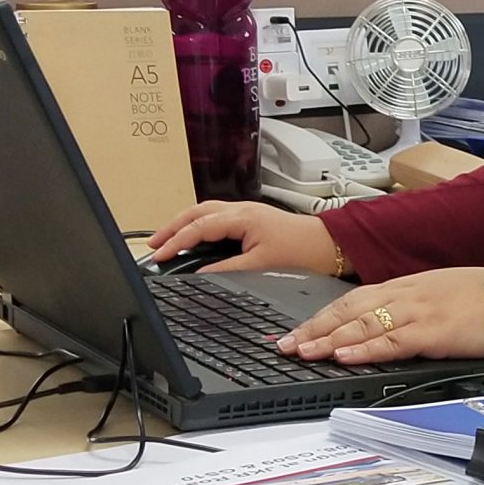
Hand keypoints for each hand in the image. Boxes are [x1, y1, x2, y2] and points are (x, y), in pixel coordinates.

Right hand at [148, 201, 337, 274]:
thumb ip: (227, 269)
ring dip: (184, 224)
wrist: (331, 245)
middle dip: (171, 227)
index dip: (175, 241)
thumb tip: (200, 274)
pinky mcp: (252, 219)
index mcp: (242, 217)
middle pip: (196, 213)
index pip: (198, 227)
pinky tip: (194, 237)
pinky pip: (217, 218)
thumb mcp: (261, 265)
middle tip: (153, 244)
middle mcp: (242, 209)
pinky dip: (199, 226)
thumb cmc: (303, 251)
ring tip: (166, 240)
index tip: (158, 255)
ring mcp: (246, 212)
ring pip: (205, 212)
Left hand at [277, 268, 483, 364]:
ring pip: (362, 325)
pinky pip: (390, 341)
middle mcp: (404, 295)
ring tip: (301, 351)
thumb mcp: (439, 294)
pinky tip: (343, 356)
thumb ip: (410, 307)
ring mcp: (417, 312)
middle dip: (313, 329)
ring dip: (327, 340)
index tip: (298, 330)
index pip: (352, 300)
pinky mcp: (432, 332)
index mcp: (405, 286)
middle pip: (347, 311)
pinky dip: (363, 350)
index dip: (322, 316)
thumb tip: (385, 325)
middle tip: (283, 345)